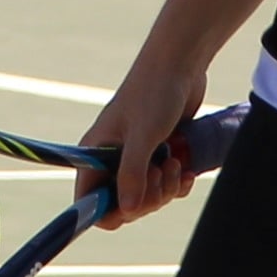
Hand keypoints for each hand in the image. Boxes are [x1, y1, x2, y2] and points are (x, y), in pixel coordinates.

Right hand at [80, 54, 211, 225]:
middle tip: (160, 171)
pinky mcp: (158, 155)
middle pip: (123, 205)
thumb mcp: (143, 134)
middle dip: (147, 197)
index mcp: (95, 154)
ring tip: (174, 161)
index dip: (109, 212)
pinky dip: (177, 183)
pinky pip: (166, 186)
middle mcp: (112, 159)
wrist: (179, 64)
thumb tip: (127, 211)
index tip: (134, 205)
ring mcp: (137, 158)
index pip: (89, 201)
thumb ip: (132, 173)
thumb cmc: (154, 92)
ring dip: (165, 188)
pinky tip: (186, 168)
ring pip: (148, 197)